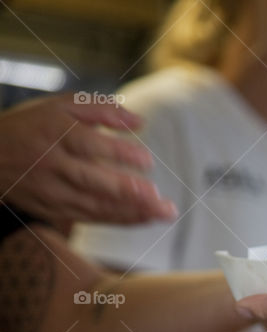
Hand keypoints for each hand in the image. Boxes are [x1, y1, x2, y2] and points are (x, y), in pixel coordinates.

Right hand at [0, 94, 176, 224]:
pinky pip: (91, 217)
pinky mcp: (53, 209)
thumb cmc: (33, 126)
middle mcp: (53, 165)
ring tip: (163, 213)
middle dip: (129, 193)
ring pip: (95, 205)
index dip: (120, 154)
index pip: (89, 146)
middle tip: (160, 198)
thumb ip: (101, 109)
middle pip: (93, 182)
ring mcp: (52, 191)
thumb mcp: (60, 106)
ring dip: (132, 211)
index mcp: (55, 134)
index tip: (148, 161)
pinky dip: (120, 219)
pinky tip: (145, 218)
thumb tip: (140, 121)